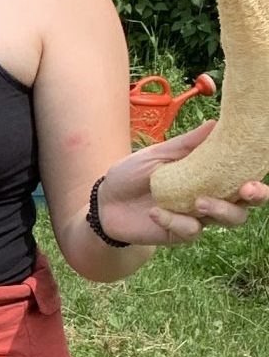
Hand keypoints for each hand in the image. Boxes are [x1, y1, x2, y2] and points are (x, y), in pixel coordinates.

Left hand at [95, 121, 268, 245]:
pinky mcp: (180, 233)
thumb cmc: (133, 174)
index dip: (257, 177)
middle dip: (255, 197)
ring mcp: (198, 218)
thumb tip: (216, 123)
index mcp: (210, 177)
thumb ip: (186, 144)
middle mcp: (211, 199)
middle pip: (247, 204)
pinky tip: (155, 212)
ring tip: (199, 201)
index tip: (257, 171)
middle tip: (246, 189)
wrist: (104, 201)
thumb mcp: (157, 154)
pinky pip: (191, 230)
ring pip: (228, 220)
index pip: (244, 177)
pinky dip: (175, 220)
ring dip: (220, 210)